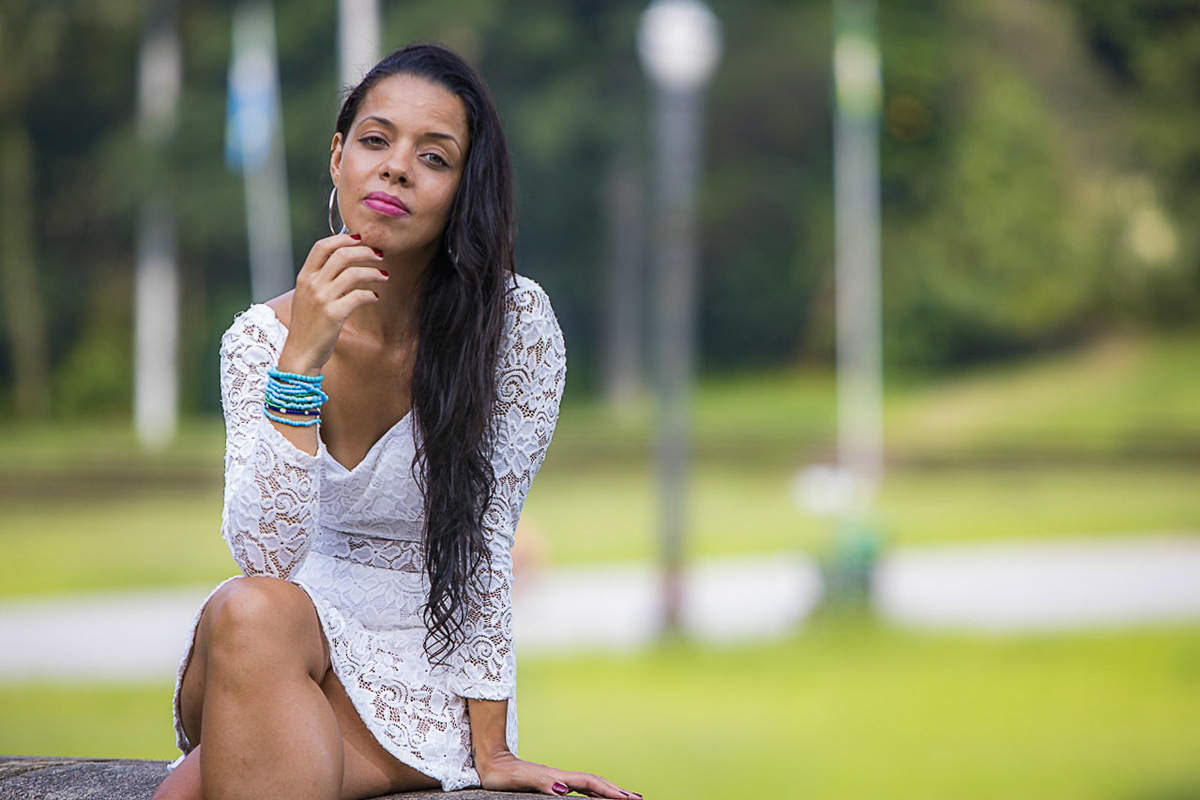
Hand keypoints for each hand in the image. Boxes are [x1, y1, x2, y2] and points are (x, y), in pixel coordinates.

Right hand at [276, 232, 387, 374]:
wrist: (300, 353)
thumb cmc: (308, 326)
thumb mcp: (307, 297)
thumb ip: (320, 280)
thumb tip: (343, 263)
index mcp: (304, 277)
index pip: (322, 246)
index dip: (343, 238)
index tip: (360, 239)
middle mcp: (312, 284)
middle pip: (342, 254)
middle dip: (365, 252)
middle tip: (379, 255)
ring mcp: (322, 299)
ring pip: (354, 273)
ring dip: (374, 272)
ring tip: (384, 276)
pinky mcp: (334, 314)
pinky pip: (359, 295)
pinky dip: (371, 294)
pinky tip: (375, 297)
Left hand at [476, 750, 641, 798]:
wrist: (490, 763)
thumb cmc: (502, 775)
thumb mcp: (521, 780)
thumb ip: (543, 783)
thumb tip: (565, 789)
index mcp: (557, 776)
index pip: (590, 784)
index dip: (610, 791)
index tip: (629, 798)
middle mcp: (560, 776)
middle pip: (595, 782)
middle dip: (617, 790)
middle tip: (638, 798)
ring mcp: (556, 778)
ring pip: (589, 785)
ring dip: (608, 790)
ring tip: (625, 797)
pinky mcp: (550, 783)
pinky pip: (579, 788)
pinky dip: (593, 792)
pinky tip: (595, 796)